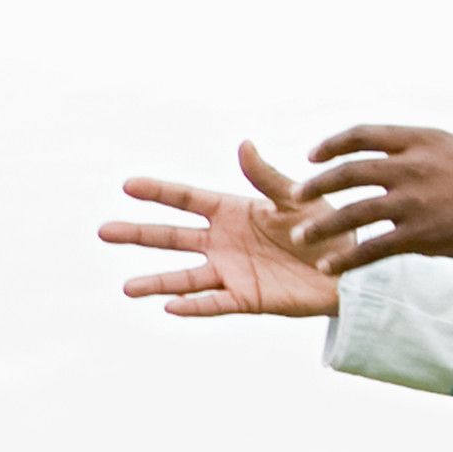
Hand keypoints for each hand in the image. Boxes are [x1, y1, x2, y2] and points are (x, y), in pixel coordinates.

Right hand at [105, 141, 342, 319]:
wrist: (349, 270)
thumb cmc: (326, 228)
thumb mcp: (297, 198)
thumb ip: (267, 177)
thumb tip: (243, 145)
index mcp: (233, 211)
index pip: (187, 200)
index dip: (159, 192)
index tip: (128, 186)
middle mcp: (224, 242)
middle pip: (172, 237)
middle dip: (138, 234)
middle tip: (103, 231)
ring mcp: (231, 272)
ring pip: (185, 277)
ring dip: (157, 282)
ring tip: (126, 288)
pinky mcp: (246, 299)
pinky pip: (214, 304)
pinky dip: (193, 306)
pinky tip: (170, 307)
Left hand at [290, 124, 452, 273]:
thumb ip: (418, 150)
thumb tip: (386, 152)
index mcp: (420, 139)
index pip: (363, 135)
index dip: (332, 144)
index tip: (313, 156)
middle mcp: (413, 166)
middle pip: (348, 172)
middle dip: (316, 184)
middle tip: (295, 196)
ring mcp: (415, 202)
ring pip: (353, 212)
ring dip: (321, 225)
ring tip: (300, 237)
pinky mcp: (421, 235)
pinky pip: (372, 249)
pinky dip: (346, 259)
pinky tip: (329, 268)